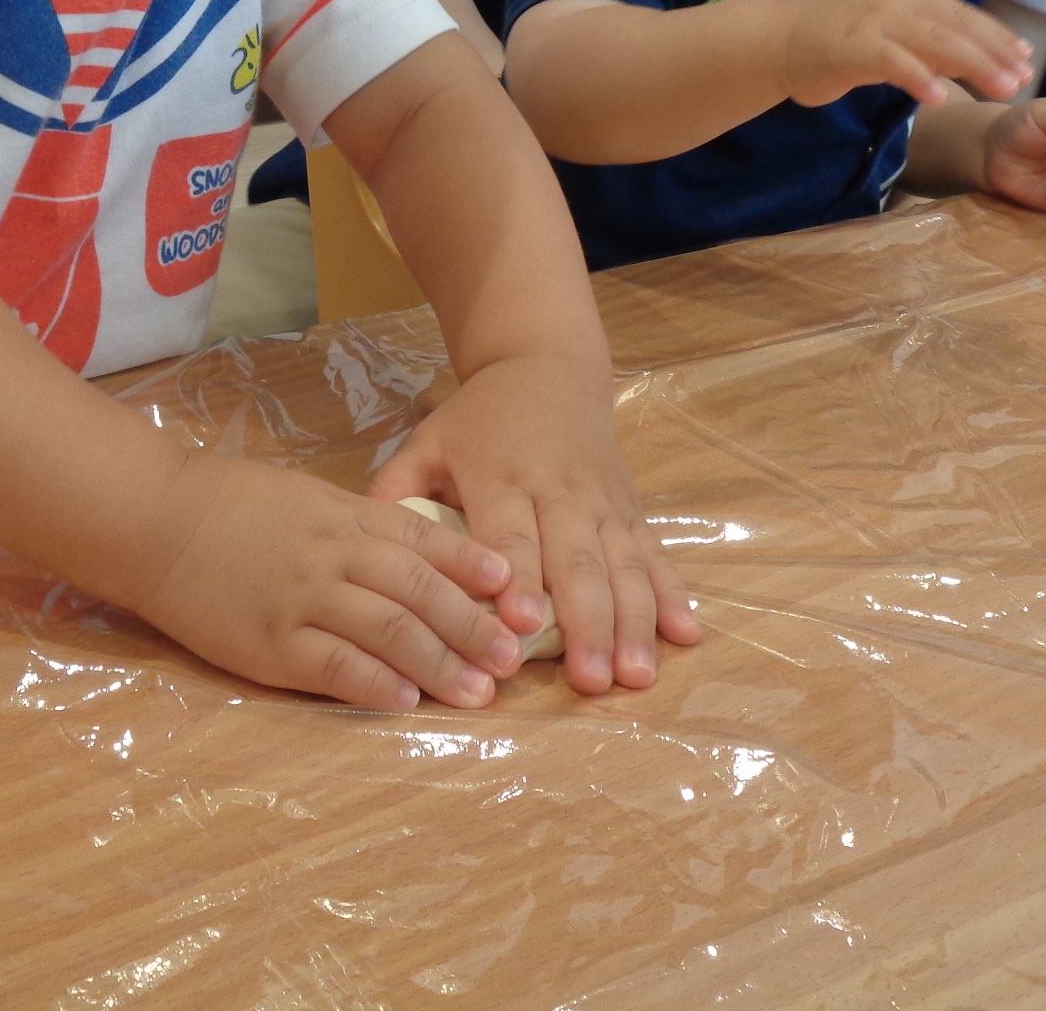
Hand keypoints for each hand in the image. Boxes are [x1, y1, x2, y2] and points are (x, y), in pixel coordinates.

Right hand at [133, 451, 524, 712]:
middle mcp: (333, 555)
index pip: (424, 541)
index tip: (512, 590)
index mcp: (345, 515)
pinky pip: (333, 665)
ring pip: (388, 631)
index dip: (472, 567)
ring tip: (479, 691)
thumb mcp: (307, 497)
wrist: (157, 521)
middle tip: (513, 658)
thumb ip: (360, 525)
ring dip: (440, 663)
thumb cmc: (233, 505)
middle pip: (419, 591)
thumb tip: (419, 556)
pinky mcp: (270, 643)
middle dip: (472, 626)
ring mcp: (302, 600)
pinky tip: (406, 701)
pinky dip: (374, 684)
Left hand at [369, 354, 699, 695]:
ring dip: (633, 622)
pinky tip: (685, 635)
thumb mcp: (428, 441)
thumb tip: (360, 549)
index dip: (519, 580)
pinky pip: (655, 554)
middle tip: (591, 681)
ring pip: (624, 566)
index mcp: (502, 477)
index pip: (511, 536)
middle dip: (586, 623)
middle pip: (577, 562)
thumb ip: (396, 493)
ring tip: (635, 675)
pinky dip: (673, 594)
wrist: (547, 364)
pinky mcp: (631, 508)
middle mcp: (559, 492)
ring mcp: (603, 502)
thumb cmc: (479, 417)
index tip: (521, 626)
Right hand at [781, 0, 1030, 108]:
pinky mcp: (850, 46)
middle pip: (955, 25)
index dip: (994, 33)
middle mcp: (894, 2)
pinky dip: (918, 76)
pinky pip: (892, 61)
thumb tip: (970, 58)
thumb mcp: (886, 36)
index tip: (1025, 55)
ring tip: (1001, 87)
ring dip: (972, 63)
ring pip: (934, 39)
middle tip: (1023, 76)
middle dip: (994, 51)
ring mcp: (872, 21)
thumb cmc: (830, 42)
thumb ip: (923, 44)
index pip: (960, 12)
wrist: (772, 39)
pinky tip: (940, 97)